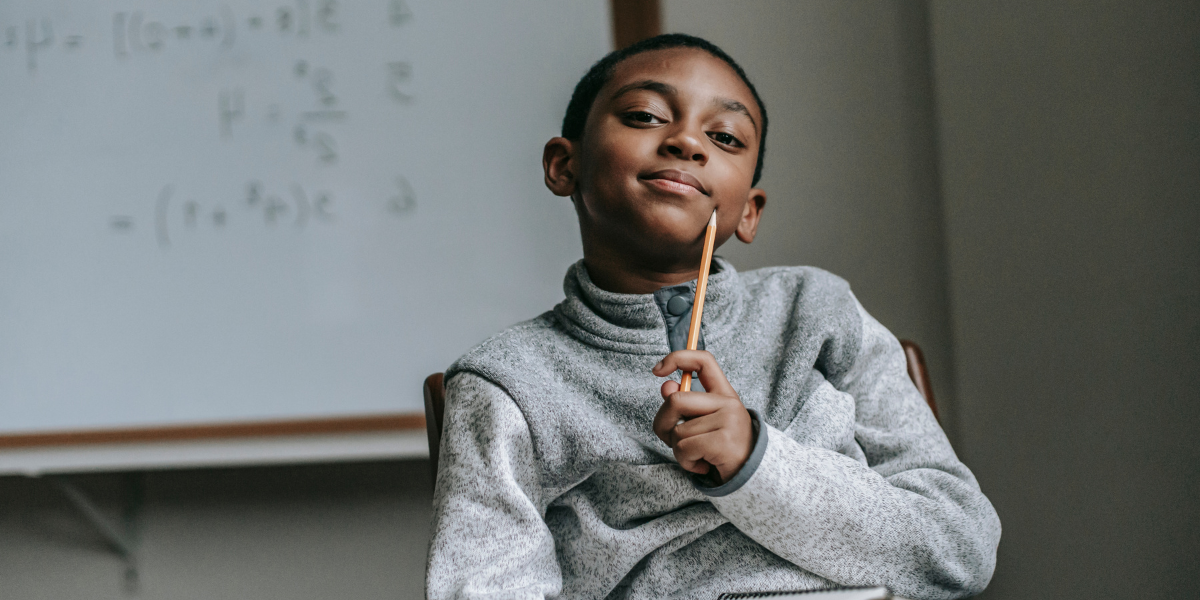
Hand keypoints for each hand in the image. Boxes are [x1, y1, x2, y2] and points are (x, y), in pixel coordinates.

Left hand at [651, 350, 752, 483]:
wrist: (751, 479)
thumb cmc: (722, 451)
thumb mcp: (703, 424)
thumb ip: (684, 405)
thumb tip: (666, 386)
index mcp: (724, 394)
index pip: (703, 361)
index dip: (677, 358)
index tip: (658, 371)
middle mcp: (729, 403)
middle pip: (676, 401)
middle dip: (662, 424)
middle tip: (672, 440)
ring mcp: (729, 420)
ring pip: (678, 432)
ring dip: (678, 451)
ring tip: (697, 457)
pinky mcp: (724, 441)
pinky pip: (684, 449)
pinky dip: (686, 462)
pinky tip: (702, 466)